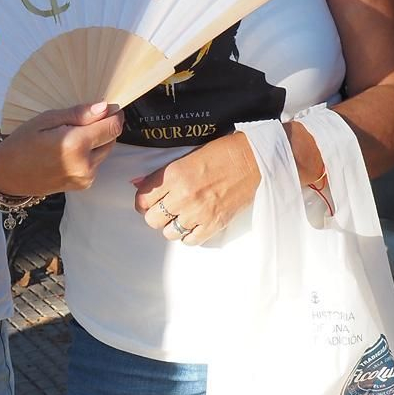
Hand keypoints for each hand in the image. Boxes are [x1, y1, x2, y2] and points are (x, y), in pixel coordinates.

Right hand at [0, 102, 122, 196]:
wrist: (8, 175)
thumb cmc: (22, 144)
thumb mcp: (45, 120)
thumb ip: (77, 115)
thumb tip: (103, 108)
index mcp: (75, 145)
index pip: (113, 127)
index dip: (115, 114)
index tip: (109, 107)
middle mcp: (85, 164)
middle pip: (112, 139)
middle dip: (105, 126)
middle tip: (84, 119)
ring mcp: (85, 177)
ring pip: (105, 151)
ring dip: (98, 140)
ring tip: (73, 134)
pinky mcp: (83, 184)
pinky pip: (96, 162)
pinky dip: (90, 152)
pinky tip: (70, 149)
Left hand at [132, 132, 260, 246]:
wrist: (253, 160)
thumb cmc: (222, 154)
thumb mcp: (186, 157)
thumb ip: (163, 175)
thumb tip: (140, 184)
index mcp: (173, 175)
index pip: (143, 199)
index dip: (143, 202)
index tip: (148, 203)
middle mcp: (183, 195)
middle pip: (152, 219)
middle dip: (156, 215)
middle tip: (164, 210)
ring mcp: (198, 212)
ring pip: (169, 233)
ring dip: (172, 226)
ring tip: (180, 217)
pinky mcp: (214, 223)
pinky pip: (190, 240)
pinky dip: (188, 236)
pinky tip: (193, 225)